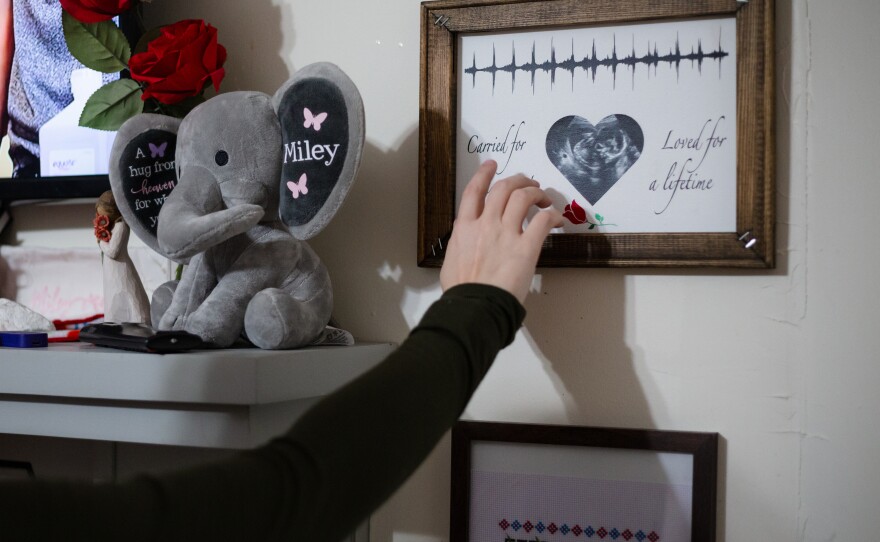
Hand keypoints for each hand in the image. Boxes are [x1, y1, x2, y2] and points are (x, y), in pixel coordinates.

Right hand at [440, 160, 562, 303]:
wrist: (475, 305)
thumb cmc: (462, 290)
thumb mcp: (452, 260)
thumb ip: (462, 244)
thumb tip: (467, 244)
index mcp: (465, 227)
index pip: (474, 191)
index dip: (484, 174)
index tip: (492, 165)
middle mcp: (485, 224)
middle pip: (504, 188)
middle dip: (519, 180)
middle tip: (529, 183)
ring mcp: (506, 234)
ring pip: (524, 197)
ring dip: (537, 193)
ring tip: (544, 198)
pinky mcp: (526, 247)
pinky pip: (543, 221)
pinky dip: (552, 215)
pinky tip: (556, 218)